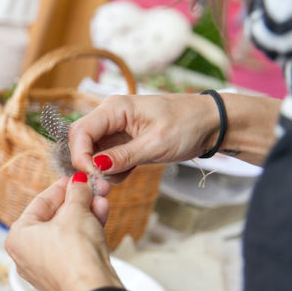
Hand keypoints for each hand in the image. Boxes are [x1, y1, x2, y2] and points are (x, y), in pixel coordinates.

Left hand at [5, 174, 120, 290]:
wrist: (92, 290)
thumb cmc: (74, 255)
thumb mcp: (76, 212)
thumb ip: (77, 193)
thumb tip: (79, 184)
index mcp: (17, 236)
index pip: (39, 203)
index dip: (61, 188)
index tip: (74, 179)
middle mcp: (26, 254)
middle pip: (54, 218)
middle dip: (77, 201)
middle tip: (92, 188)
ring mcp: (45, 267)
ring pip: (66, 232)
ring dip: (86, 214)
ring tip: (102, 199)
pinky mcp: (63, 276)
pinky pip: (73, 247)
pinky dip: (86, 232)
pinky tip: (101, 216)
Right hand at [69, 94, 218, 182]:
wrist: (211, 123)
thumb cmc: (188, 125)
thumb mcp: (156, 145)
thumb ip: (122, 157)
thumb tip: (94, 168)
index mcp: (115, 108)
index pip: (80, 131)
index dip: (80, 156)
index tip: (92, 176)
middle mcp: (109, 115)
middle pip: (80, 141)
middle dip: (87, 164)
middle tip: (103, 183)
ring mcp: (114, 128)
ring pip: (91, 152)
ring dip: (101, 169)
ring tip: (126, 174)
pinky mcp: (121, 140)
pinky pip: (104, 157)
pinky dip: (112, 169)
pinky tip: (130, 170)